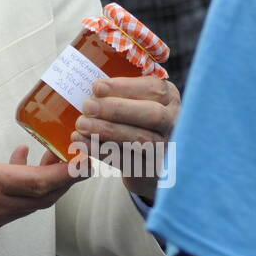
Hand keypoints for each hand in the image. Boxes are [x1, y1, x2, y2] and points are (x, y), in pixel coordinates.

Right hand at [0, 79, 87, 255]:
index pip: (41, 182)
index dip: (68, 171)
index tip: (83, 156)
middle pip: (46, 196)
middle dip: (68, 177)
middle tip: (80, 154)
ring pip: (33, 204)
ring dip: (48, 183)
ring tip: (52, 155)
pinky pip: (16, 208)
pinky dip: (27, 189)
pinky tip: (18, 164)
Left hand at [70, 75, 179, 201]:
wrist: (141, 161)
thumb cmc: (132, 121)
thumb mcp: (132, 99)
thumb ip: (119, 90)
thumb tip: (93, 87)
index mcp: (169, 98)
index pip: (153, 89)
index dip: (124, 87)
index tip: (97, 87)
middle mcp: (174, 122)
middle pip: (153, 115)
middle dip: (117, 109)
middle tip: (87, 106)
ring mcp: (166, 147)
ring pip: (141, 139)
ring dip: (107, 131)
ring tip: (81, 125)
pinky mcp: (151, 169)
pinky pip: (126, 160)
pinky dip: (101, 151)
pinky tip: (82, 143)